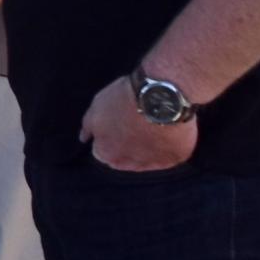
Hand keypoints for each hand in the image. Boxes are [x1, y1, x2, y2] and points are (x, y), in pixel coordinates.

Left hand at [81, 70, 199, 172]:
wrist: (160, 94)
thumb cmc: (125, 99)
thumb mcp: (96, 107)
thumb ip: (88, 126)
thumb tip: (84, 138)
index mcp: (106, 153)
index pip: (102, 152)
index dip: (109, 138)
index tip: (117, 126)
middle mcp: (128, 164)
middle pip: (124, 160)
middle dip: (127, 147)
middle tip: (135, 125)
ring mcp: (153, 163)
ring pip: (148, 160)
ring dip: (148, 148)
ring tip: (153, 125)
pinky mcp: (175, 158)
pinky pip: (170, 155)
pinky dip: (169, 145)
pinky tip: (169, 129)